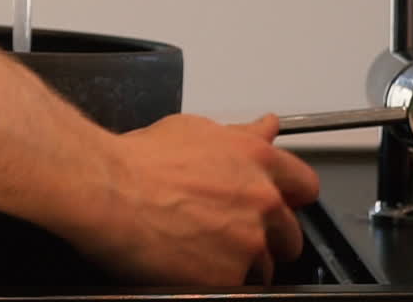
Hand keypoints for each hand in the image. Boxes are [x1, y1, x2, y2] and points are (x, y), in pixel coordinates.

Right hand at [71, 113, 318, 285]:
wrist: (108, 189)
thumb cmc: (138, 159)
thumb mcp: (194, 130)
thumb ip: (240, 135)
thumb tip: (266, 127)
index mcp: (257, 160)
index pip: (304, 185)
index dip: (290, 198)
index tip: (278, 205)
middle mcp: (261, 200)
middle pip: (290, 234)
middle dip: (268, 236)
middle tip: (231, 234)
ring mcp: (248, 242)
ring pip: (263, 265)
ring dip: (241, 261)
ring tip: (200, 250)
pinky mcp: (228, 277)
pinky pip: (236, 286)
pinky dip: (217, 281)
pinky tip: (190, 266)